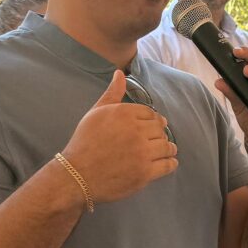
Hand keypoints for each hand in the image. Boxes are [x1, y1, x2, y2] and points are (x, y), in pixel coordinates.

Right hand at [59, 69, 178, 204]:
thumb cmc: (84, 142)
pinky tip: (168, 162)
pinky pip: (167, 165)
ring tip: (167, 151)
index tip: (153, 127)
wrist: (77, 174)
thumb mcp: (96, 113)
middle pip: (160, 130)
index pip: (151, 114)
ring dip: (169, 148)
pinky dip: (171, 162)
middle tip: (158, 140)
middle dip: (160, 134)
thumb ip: (112, 93)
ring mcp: (142, 153)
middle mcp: (136, 131)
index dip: (153, 121)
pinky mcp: (145, 172)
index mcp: (125, 113)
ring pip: (167, 146)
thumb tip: (120, 73)